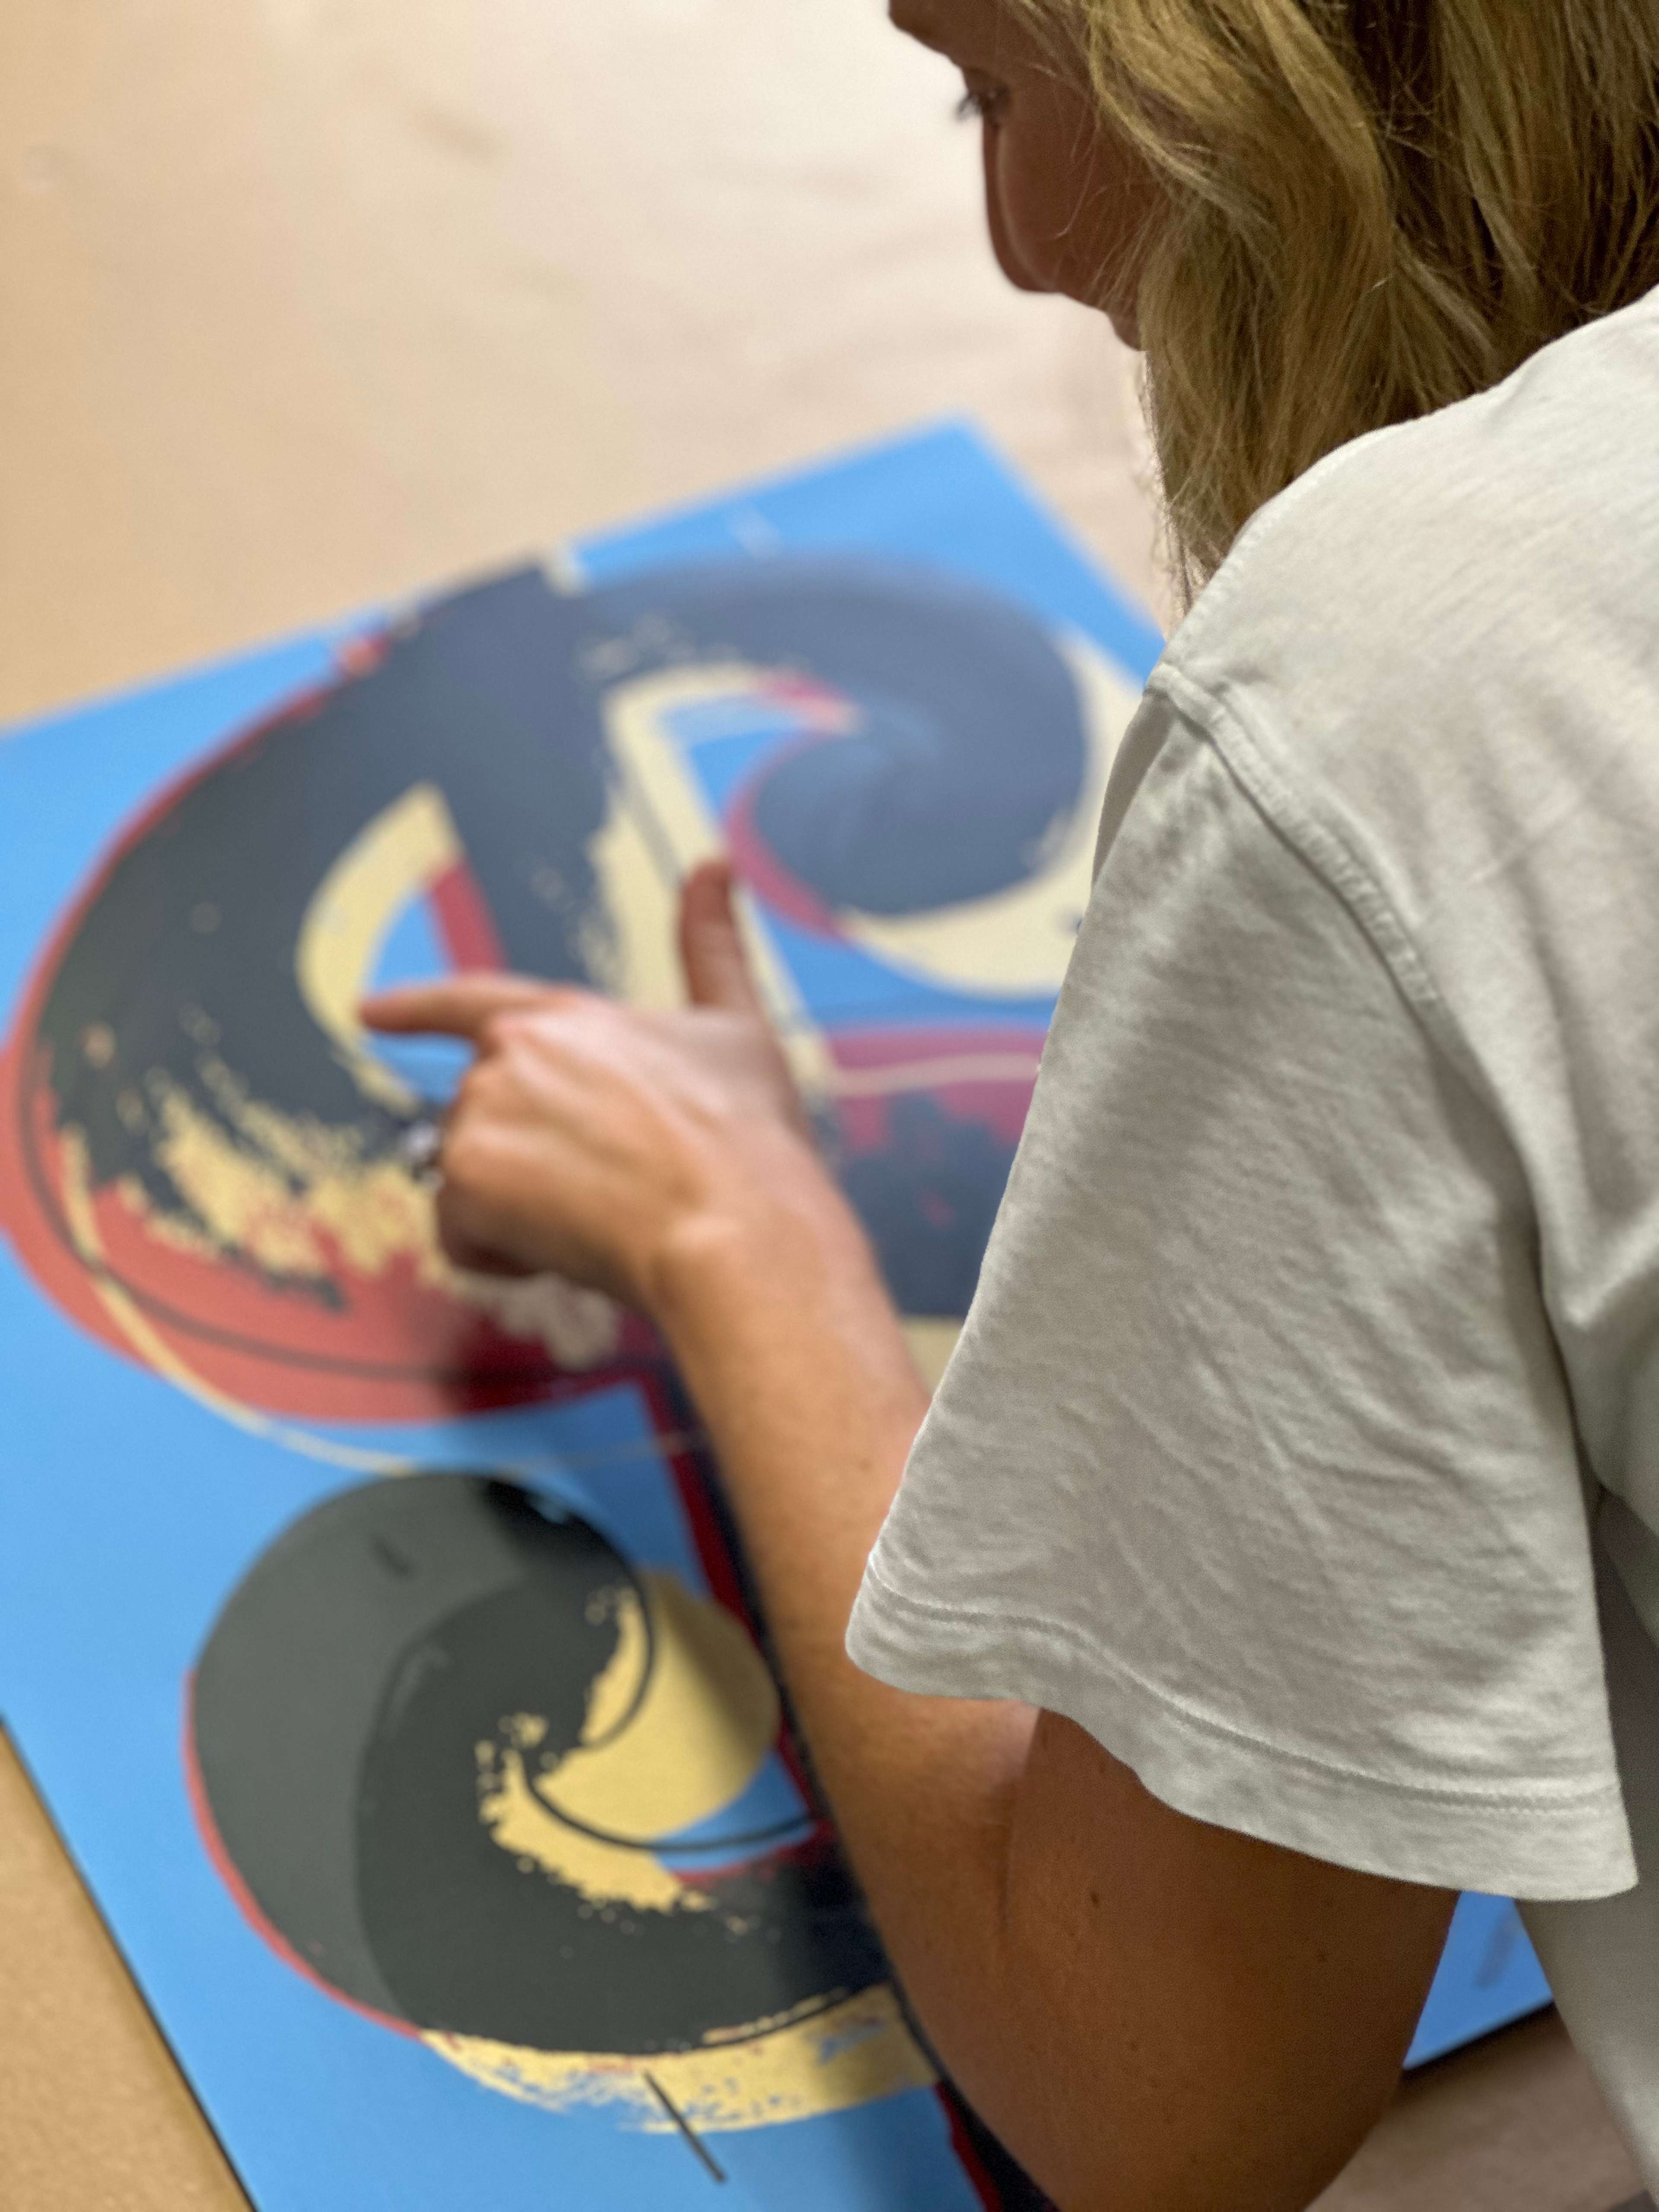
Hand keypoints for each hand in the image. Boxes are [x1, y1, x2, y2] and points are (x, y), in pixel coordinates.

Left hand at [360, 861, 830, 1311]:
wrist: (738, 1224)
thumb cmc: (745, 1137)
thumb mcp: (735, 1026)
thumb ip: (710, 943)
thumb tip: (713, 863)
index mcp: (564, 1015)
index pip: (468, 1001)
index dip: (415, 1008)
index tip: (369, 1012)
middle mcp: (508, 1054)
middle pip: (484, 1123)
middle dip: (532, 1166)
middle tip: (615, 1188)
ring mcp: (480, 1114)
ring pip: (474, 1184)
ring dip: (522, 1213)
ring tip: (603, 1216)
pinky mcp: (466, 1181)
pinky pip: (462, 1238)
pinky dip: (503, 1257)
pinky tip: (570, 1248)